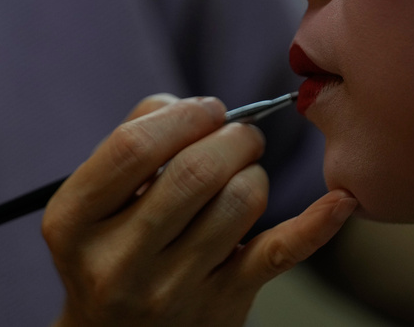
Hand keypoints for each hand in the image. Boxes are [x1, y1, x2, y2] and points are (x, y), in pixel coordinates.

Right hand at [43, 94, 356, 326]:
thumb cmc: (108, 242)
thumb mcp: (92, 197)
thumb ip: (133, 135)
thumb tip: (195, 108)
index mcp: (74, 222)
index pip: (134, 148)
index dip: (180, 116)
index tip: (206, 110)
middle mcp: (118, 262)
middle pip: (193, 173)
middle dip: (231, 136)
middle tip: (240, 132)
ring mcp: (171, 291)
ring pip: (239, 203)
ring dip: (253, 171)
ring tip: (244, 171)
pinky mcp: (221, 307)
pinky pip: (278, 254)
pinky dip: (316, 225)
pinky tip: (339, 200)